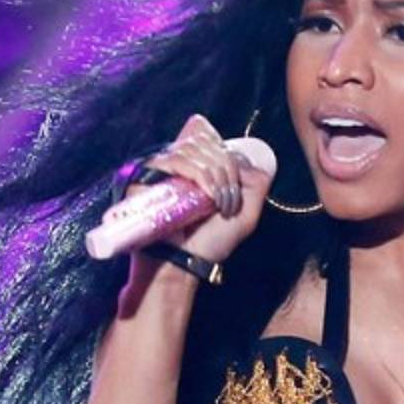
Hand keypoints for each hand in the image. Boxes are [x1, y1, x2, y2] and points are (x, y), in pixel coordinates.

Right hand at [123, 114, 274, 279]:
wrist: (183, 262)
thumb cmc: (210, 243)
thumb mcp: (246, 215)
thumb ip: (256, 185)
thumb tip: (247, 159)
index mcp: (198, 170)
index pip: (211, 140)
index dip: (228, 156)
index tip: (233, 184)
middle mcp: (178, 166)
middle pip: (205, 142)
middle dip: (226, 168)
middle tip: (227, 199)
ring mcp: (162, 169)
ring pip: (193, 148)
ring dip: (214, 174)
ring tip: (216, 202)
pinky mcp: (147, 175)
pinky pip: (175, 159)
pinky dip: (199, 175)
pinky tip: (206, 196)